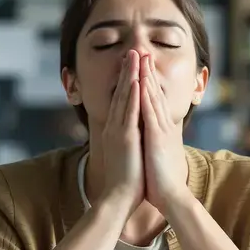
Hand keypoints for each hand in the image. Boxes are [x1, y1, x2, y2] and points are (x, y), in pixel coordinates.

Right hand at [99, 50, 143, 214]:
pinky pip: (129, 112)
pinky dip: (132, 95)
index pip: (121, 101)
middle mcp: (114, 127)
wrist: (117, 198)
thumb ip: (128, 143)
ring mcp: (118, 131)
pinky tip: (135, 80)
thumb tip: (134, 137)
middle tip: (132, 51)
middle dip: (127, 71)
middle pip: (121, 93)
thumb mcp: (126, 156)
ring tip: (134, 56)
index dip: (126, 81)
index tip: (131, 65)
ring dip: (129, 75)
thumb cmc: (125, 182)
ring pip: (124, 97)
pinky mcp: (125, 138)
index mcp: (115, 131)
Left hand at [139, 54, 188, 211]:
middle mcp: (162, 126)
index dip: (148, 82)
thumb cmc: (162, 180)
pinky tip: (141, 82)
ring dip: (146, 76)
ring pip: (152, 98)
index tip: (141, 66)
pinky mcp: (157, 138)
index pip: (153, 101)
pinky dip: (145, 96)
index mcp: (161, 130)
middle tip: (142, 51)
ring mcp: (161, 130)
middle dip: (147, 71)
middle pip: (154, 93)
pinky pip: (149, 112)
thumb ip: (155, 143)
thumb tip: (151, 138)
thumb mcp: (158, 155)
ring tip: (141, 58)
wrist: (171, 196)